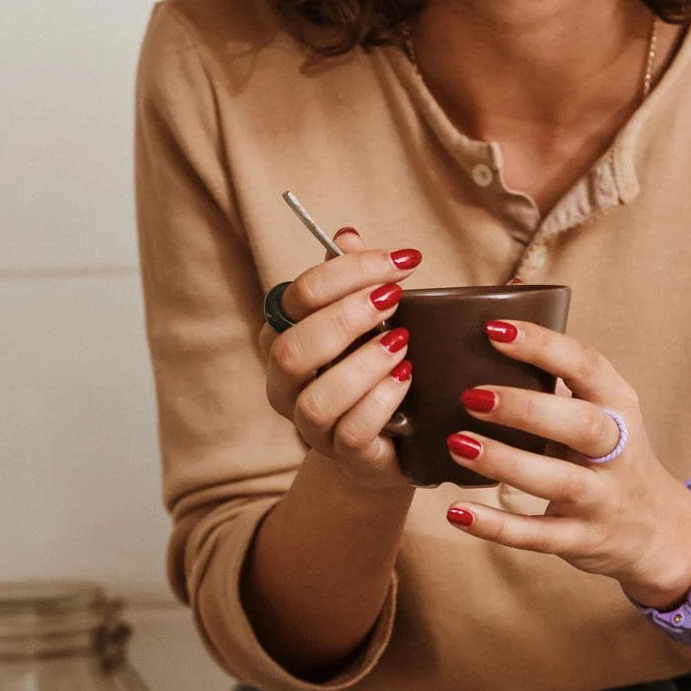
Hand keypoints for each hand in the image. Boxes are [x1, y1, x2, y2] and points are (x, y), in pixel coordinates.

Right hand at [260, 229, 422, 491]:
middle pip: (293, 348)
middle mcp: (284, 382)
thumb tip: (347, 235)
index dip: (349, 272)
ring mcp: (308, 424)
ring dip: (363, 365)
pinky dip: (381, 401)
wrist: (392, 439)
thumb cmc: (376, 367)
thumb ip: (355, 281)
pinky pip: (350, 431)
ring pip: (317, 398)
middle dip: (347, 317)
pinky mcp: (341, 454)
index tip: (402, 262)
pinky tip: (406, 378)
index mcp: (284, 336)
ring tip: (402, 344)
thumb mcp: (370, 320)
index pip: (297, 296)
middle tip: (395, 300)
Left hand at [441, 319, 690, 607]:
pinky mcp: (581, 538)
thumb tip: (496, 318)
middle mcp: (617, 450)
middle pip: (580, 424)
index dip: (543, 346)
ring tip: (456, 444)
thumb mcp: (600, 413)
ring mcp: (601, 498)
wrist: (655, 529)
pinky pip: (538, 534)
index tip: (494, 330)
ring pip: (557, 480)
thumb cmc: (609, 457)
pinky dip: (497, 527)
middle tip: (471, 396)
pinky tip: (457, 513)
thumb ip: (557, 379)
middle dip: (525, 408)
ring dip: (503, 462)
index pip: (587, 365)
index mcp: (618, 405)